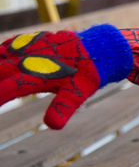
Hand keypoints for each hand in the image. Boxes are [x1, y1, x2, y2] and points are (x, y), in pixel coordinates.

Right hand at [0, 25, 130, 129]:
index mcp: (35, 75)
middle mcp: (27, 60)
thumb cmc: (89, 73)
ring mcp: (27, 48)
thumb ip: (64, 107)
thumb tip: (53, 126)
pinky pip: (6, 46)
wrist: (101, 47)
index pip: (6, 89)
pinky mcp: (30, 41)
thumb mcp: (80, 92)